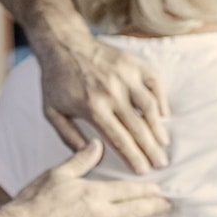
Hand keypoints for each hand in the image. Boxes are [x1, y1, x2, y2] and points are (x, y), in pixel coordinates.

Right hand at [12, 139, 170, 216]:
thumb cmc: (35, 202)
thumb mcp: (57, 174)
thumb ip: (80, 160)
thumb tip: (97, 143)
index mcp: (94, 193)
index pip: (128, 190)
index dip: (147, 190)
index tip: (160, 189)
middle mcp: (101, 215)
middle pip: (135, 210)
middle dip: (155, 208)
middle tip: (170, 206)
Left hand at [38, 33, 170, 174]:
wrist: (63, 44)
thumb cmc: (56, 80)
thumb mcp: (52, 112)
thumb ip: (68, 136)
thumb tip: (92, 154)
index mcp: (92, 107)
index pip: (118, 139)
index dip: (132, 157)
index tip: (142, 171)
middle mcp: (111, 92)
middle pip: (137, 127)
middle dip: (150, 149)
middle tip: (161, 164)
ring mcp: (124, 76)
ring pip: (149, 106)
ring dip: (158, 127)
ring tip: (164, 144)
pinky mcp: (132, 63)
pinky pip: (154, 82)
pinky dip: (162, 98)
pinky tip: (164, 114)